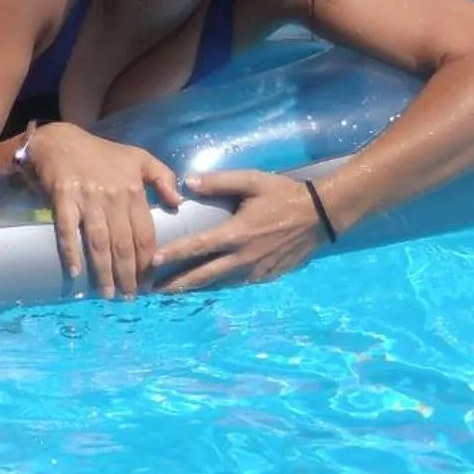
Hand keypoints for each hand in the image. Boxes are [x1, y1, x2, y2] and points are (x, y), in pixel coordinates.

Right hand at [22, 122, 183, 298]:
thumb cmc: (102, 153)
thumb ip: (163, 178)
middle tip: (129, 297)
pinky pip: (68, 229)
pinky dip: (71, 251)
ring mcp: (87, 199)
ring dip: (104, 270)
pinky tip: (75, 272)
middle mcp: (113, 198)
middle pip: (123, 243)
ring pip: (99, 241)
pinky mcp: (63, 199)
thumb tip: (180, 203)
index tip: (148, 281)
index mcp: (133, 190)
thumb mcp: (139, 158)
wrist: (61, 140)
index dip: (147, 260)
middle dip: (128, 273)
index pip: (145, 233)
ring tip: (108, 292)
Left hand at [151, 169, 326, 290]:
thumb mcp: (252, 181)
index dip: (173, 255)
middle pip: (203, 275)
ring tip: (172, 291)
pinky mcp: (267, 276)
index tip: (152, 262)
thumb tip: (187, 181)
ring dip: (195, 287)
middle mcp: (243, 257)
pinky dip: (219, 285)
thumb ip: (219, 181)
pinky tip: (206, 286)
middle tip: (153, 290)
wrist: (321, 215)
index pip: (197, 247)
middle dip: (176, 284)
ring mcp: (256, 270)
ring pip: (219, 283)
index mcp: (236, 234)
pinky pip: (237, 283)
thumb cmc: (283, 195)